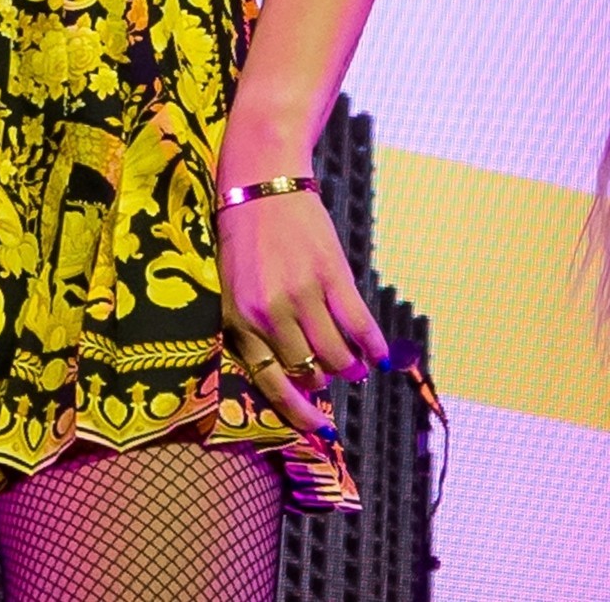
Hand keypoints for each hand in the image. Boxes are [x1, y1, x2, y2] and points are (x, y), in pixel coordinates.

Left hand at [217, 189, 387, 435]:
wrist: (260, 179)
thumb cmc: (242, 234)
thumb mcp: (231, 284)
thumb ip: (252, 328)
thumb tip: (292, 375)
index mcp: (239, 318)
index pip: (271, 381)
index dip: (298, 413)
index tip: (320, 430)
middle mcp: (269, 313)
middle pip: (311, 371)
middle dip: (325, 378)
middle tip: (333, 372)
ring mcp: (302, 294)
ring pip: (339, 355)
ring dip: (351, 365)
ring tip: (356, 363)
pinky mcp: (331, 275)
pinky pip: (360, 326)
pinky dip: (374, 346)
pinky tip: (379, 353)